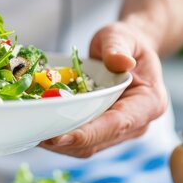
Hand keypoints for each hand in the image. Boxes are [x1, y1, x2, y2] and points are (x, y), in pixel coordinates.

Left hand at [41, 22, 168, 157]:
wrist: (130, 50)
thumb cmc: (128, 43)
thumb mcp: (122, 36)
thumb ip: (118, 47)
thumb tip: (121, 62)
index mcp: (150, 102)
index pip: (118, 124)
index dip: (87, 133)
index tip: (59, 136)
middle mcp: (138, 123)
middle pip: (99, 141)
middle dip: (67, 141)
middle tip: (35, 135)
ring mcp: (121, 131)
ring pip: (88, 147)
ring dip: (60, 144)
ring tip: (33, 134)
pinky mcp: (105, 132)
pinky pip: (82, 141)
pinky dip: (61, 137)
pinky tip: (41, 128)